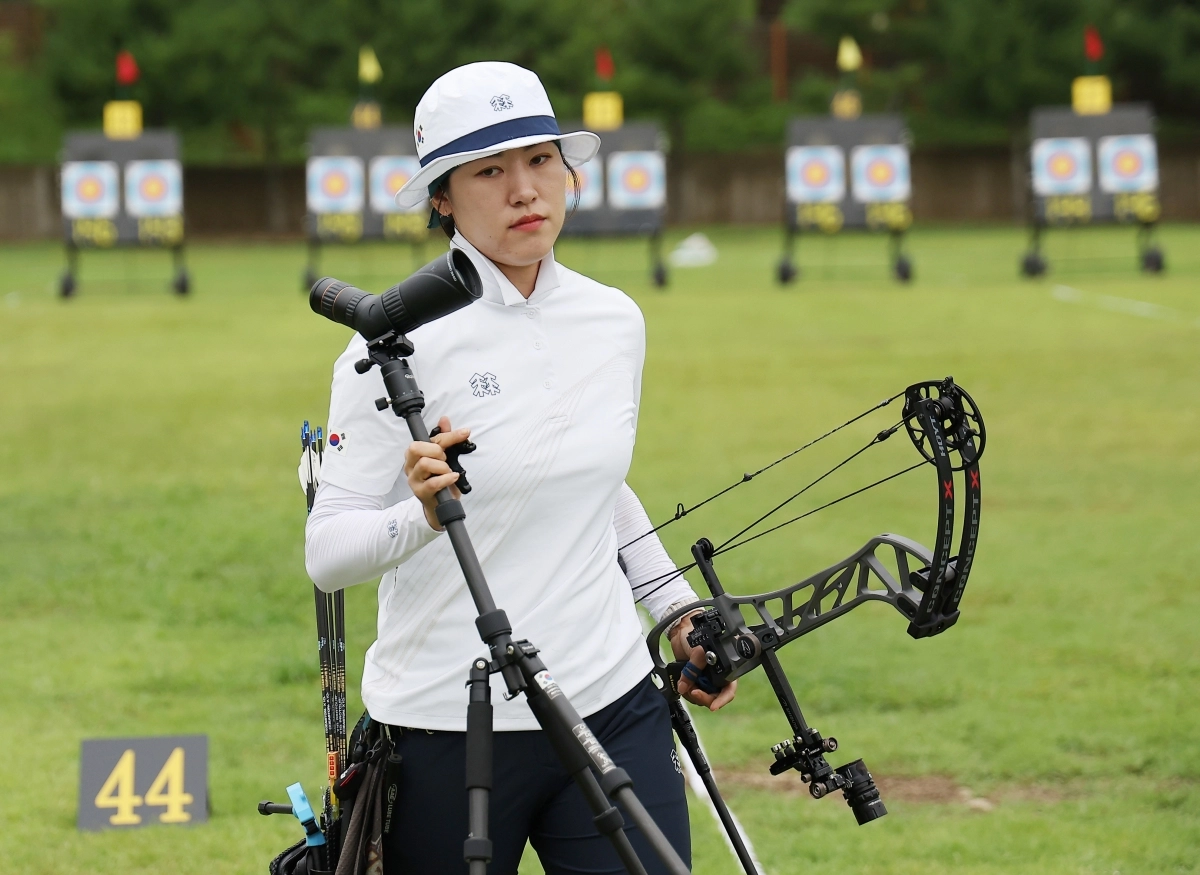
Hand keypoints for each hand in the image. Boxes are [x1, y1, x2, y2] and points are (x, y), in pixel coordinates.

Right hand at [404, 416, 470, 530]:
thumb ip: (444, 438)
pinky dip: (445, 479)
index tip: (465, 433)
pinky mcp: (420, 492)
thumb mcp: (445, 457)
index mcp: (415, 454)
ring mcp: (413, 479)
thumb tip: (444, 419)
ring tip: (448, 472)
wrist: (440, 504)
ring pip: (424, 464)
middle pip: (416, 448)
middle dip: (436, 451)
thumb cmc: (441, 479)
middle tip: (445, 460)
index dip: (449, 435)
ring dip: (442, 466)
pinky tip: (453, 477)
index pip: (429, 438)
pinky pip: (432, 483)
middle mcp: (410, 465)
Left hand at [669, 614, 736, 711]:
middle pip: (714, 697)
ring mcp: (705, 679)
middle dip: (703, 697)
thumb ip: (694, 666)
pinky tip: (682, 683)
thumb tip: (685, 684)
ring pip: (702, 696)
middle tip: (694, 692)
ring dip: (693, 694)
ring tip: (685, 684)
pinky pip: (691, 692)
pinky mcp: (693, 680)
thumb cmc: (696, 633)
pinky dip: (686, 691)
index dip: (722, 700)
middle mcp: (717, 676)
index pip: (729, 690)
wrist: (681, 630)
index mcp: (726, 668)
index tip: (713, 706)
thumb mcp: (698, 648)